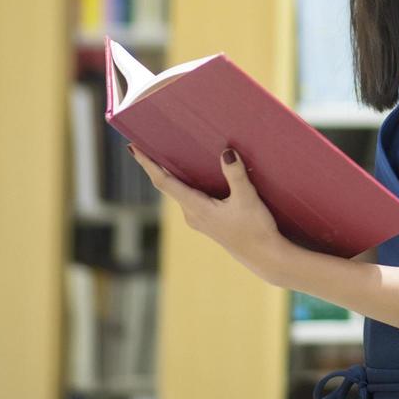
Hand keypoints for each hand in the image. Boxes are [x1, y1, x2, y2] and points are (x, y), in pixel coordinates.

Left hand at [128, 144, 291, 286]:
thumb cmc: (255, 229)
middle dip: (157, 165)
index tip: (134, 148)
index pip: (164, 182)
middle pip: (168, 185)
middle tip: (148, 142)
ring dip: (172, 173)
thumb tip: (226, 152)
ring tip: (168, 153)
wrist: (264, 256)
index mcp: (196, 208)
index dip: (148, 164)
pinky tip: (193, 174)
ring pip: (179, 191)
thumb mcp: (247, 199)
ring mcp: (198, 219)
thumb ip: (235, 174)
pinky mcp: (207, 220)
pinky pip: (189, 197)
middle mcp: (191, 214)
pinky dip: (185, 182)